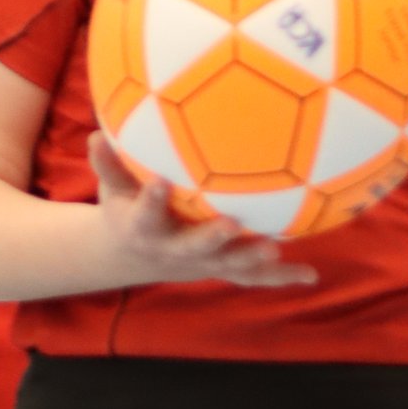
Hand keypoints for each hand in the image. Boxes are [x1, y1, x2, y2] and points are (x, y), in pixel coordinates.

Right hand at [90, 134, 318, 288]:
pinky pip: (253, 276)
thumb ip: (109, 163)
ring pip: (228, 265)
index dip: (152, 200)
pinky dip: (280, 277)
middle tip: (231, 223)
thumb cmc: (128, 209)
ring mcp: (203, 263)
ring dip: (251, 259)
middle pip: (194, 248)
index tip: (160, 182)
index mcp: (145, 229)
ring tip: (275, 249)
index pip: (147, 214)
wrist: (142, 254)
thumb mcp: (112, 189)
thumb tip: (97, 131)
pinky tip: (310, 275)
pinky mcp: (224, 268)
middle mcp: (176, 251)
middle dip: (212, 238)